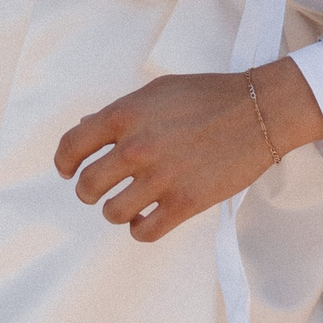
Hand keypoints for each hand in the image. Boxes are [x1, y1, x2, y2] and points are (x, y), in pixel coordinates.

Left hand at [54, 62, 322, 243]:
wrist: (258, 111)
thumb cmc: (210, 96)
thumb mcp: (158, 91)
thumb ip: (123, 112)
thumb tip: (89, 127)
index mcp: (126, 114)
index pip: (73, 144)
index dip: (64, 161)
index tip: (66, 170)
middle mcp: (137, 146)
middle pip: (88, 185)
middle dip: (88, 190)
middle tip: (97, 190)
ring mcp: (160, 177)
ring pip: (112, 212)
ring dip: (114, 211)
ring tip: (126, 204)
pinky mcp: (185, 202)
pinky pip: (145, 231)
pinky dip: (139, 229)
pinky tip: (145, 219)